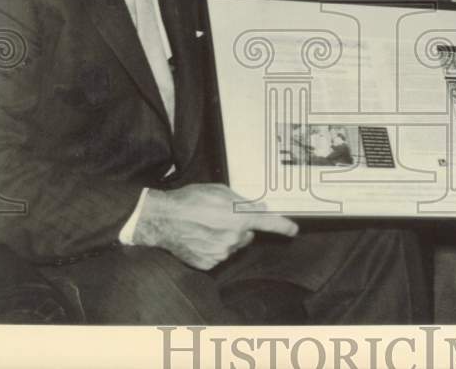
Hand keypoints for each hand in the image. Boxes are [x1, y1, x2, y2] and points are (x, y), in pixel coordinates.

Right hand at [134, 183, 297, 269]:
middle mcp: (233, 238)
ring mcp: (221, 253)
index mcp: (239, 217)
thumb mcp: (219, 191)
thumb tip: (258, 209)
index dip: (283, 226)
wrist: (163, 219)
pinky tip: (200, 237)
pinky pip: (219, 255)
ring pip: (232, 245)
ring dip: (225, 237)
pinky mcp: (209, 263)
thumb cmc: (189, 201)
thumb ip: (242, 201)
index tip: (292, 229)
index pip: (268, 223)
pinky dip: (212, 248)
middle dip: (238, 226)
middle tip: (219, 217)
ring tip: (205, 226)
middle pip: (247, 234)